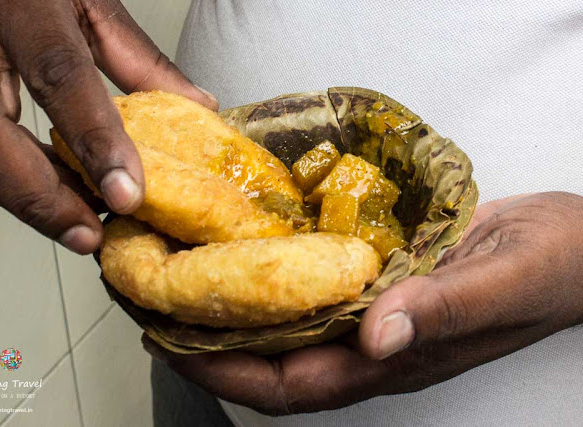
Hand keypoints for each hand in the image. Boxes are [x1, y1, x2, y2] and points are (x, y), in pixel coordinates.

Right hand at [0, 0, 217, 253]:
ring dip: (26, 198)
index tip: (127, 193)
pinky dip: (15, 180)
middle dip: (38, 196)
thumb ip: (138, 56)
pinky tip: (56, 198)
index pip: (59, 76)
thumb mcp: (92, 0)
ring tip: (80, 228)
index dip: (94, 141)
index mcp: (23, 5)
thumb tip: (194, 105)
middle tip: (88, 234)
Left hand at [143, 192, 582, 414]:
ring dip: (230, 307)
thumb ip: (444, 309)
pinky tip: (246, 248)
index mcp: (394, 358)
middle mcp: (371, 341)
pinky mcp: (380, 278)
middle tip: (151, 302)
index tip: (166, 342)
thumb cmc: (551, 266)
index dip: (224, 372)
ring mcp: (373, 312)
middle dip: (206, 341)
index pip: (291, 382)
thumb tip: (377, 335)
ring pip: (285, 324)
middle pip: (271, 358)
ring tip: (180, 275)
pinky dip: (272, 275)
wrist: (575, 242)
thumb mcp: (505, 281)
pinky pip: (312, 286)